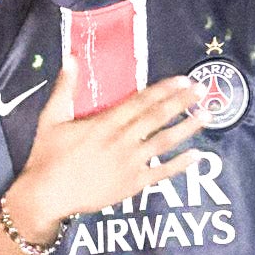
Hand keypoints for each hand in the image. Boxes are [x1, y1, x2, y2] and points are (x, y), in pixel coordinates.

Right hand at [8, 57, 208, 236]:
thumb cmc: (47, 156)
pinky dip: (180, 165)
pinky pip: (161, 173)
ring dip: (186, 128)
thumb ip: (65, 88)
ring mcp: (130, 164)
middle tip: (202, 90)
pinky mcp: (132, 185)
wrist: (47, 196)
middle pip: (157, 117)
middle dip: (181, 102)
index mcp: (105, 123)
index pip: (140, 101)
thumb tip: (71, 58)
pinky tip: (197, 156)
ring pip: (164, 142)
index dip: (163, 89)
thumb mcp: (51, 118)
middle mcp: (122, 140)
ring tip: (206, 116)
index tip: (182, 79)